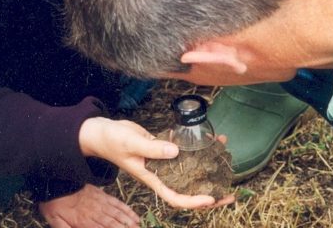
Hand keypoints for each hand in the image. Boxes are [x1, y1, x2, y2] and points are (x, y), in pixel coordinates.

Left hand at [39, 184, 139, 227]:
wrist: (58, 180)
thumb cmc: (54, 203)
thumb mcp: (54, 220)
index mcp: (84, 222)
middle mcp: (95, 213)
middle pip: (114, 224)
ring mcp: (99, 203)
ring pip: (117, 214)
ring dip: (129, 222)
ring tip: (139, 227)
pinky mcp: (101, 195)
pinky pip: (116, 203)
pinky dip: (126, 210)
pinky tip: (133, 215)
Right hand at [79, 117, 233, 208]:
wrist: (102, 132)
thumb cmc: (112, 141)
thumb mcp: (131, 144)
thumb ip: (152, 149)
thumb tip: (176, 151)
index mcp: (152, 178)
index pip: (175, 197)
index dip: (193, 201)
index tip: (211, 199)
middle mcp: (160, 172)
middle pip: (187, 188)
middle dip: (209, 192)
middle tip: (230, 191)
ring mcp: (162, 160)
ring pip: (188, 168)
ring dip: (207, 164)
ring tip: (225, 157)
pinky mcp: (162, 148)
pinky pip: (182, 151)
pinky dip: (195, 146)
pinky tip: (208, 138)